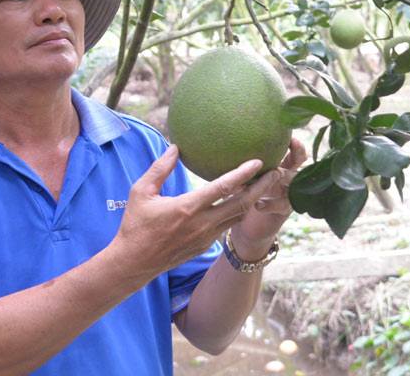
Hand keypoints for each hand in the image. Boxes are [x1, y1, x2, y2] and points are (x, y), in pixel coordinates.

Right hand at [105, 145, 277, 281]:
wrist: (134, 263)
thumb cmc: (135, 224)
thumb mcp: (141, 191)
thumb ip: (160, 168)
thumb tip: (175, 147)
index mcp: (187, 208)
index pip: (223, 187)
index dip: (243, 173)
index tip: (258, 161)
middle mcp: (202, 224)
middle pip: (241, 204)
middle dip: (261, 188)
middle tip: (275, 172)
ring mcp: (205, 237)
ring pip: (237, 217)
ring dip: (253, 200)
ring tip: (264, 184)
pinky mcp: (204, 246)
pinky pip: (227, 226)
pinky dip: (238, 212)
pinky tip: (242, 200)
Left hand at [230, 137, 306, 259]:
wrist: (246, 227)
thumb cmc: (241, 195)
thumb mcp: (241, 176)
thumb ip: (239, 164)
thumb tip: (222, 148)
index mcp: (278, 165)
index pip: (291, 150)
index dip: (294, 142)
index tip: (289, 134)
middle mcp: (286, 178)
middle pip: (299, 163)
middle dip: (296, 153)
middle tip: (289, 144)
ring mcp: (287, 195)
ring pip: (294, 183)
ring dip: (285, 177)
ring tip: (276, 173)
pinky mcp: (283, 212)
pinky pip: (282, 206)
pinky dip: (271, 204)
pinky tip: (258, 204)